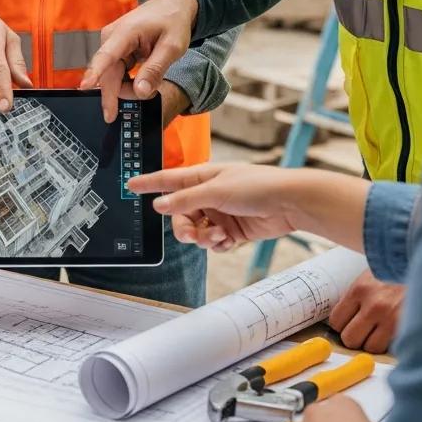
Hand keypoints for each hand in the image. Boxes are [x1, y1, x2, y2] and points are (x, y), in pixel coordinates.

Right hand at [80, 0, 197, 122]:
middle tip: (147, 96)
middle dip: (124, 92)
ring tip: (150, 84)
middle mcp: (111, 39)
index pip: (106, 55)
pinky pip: (115, 75)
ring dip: (128, 88)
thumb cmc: (172, 21)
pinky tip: (141, 79)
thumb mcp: (172, 46)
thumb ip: (155, 70)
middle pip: (108, 76)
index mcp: (125, 32)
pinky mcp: (113, 52)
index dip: (95, 73)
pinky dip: (128, 82)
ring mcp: (110, 46)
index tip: (84, 86)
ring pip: (111, 79)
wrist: (171, 6)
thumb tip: (140, 92)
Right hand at [129, 163, 307, 251]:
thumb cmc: (258, 186)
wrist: (291, 203)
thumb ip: (185, 200)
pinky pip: (213, 241)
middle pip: (180, 214)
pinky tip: (227, 241)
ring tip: (216, 237)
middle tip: (191, 235)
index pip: (169, 180)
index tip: (131, 185)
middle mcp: (208, 195)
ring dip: (203, 237)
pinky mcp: (232, 230)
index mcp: (203, 177)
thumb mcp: (216, 191)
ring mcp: (220, 213)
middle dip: (183, 227)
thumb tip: (159, 205)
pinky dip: (217, 244)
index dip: (149, 183)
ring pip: (196, 231)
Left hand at [327, 269, 403, 354]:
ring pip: (371, 347)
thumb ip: (355, 296)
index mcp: (360, 289)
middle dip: (354, 337)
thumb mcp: (369, 277)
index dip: (341, 324)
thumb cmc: (394, 272)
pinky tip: (391, 333)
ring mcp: (393, 318)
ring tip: (378, 331)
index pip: (336, 321)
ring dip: (373, 342)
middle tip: (361, 330)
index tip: (346, 322)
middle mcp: (375, 305)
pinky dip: (390, 344)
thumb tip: (341, 318)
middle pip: (350, 338)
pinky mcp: (409, 327)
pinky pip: (391, 347)